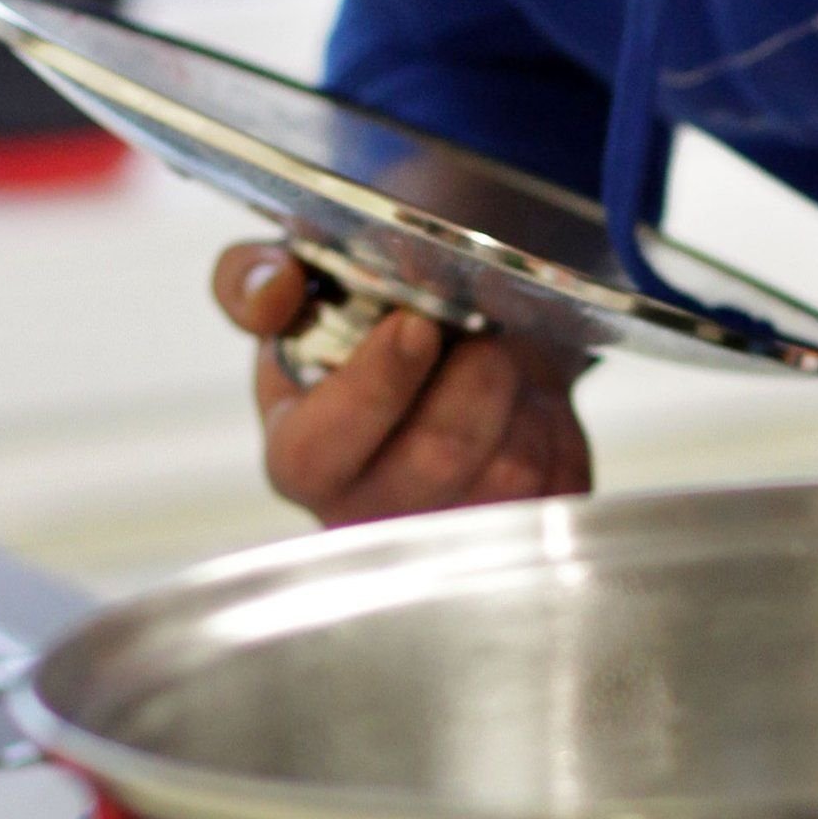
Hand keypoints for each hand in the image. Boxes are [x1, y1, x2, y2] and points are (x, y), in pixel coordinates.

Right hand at [213, 243, 592, 526]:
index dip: (372, 388)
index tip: (417, 325)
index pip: (317, 450)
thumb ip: (257, 282)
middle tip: (480, 332)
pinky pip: (560, 481)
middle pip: (436, 460)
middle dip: (473, 377)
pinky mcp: (524, 534)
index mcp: (303, 455)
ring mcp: (451, 537)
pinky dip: (558, 423)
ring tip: (499, 364)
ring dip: (520, 393)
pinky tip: (526, 408)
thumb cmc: (372, 333)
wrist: (463, 354)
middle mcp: (371, 514)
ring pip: (510, 468)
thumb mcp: (303, 296)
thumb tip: (273, 289)